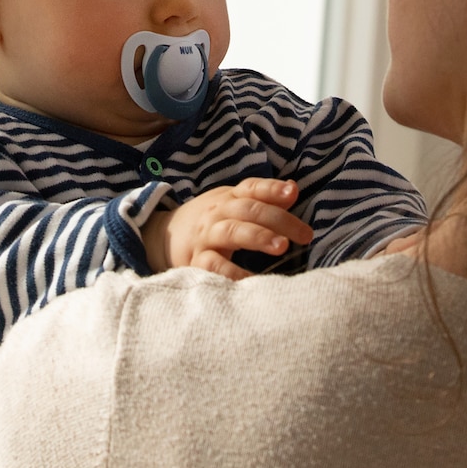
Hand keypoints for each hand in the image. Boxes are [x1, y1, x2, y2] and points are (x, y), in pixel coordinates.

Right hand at [141, 178, 313, 278]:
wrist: (162, 236)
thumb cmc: (211, 220)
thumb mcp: (234, 204)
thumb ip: (263, 198)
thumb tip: (293, 189)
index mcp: (229, 197)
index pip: (252, 188)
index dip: (272, 188)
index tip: (293, 192)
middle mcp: (217, 213)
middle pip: (248, 210)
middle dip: (278, 220)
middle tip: (304, 234)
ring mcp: (205, 236)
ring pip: (231, 232)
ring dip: (257, 237)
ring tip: (281, 247)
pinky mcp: (194, 260)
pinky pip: (212, 265)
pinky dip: (230, 272)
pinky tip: (250, 280)